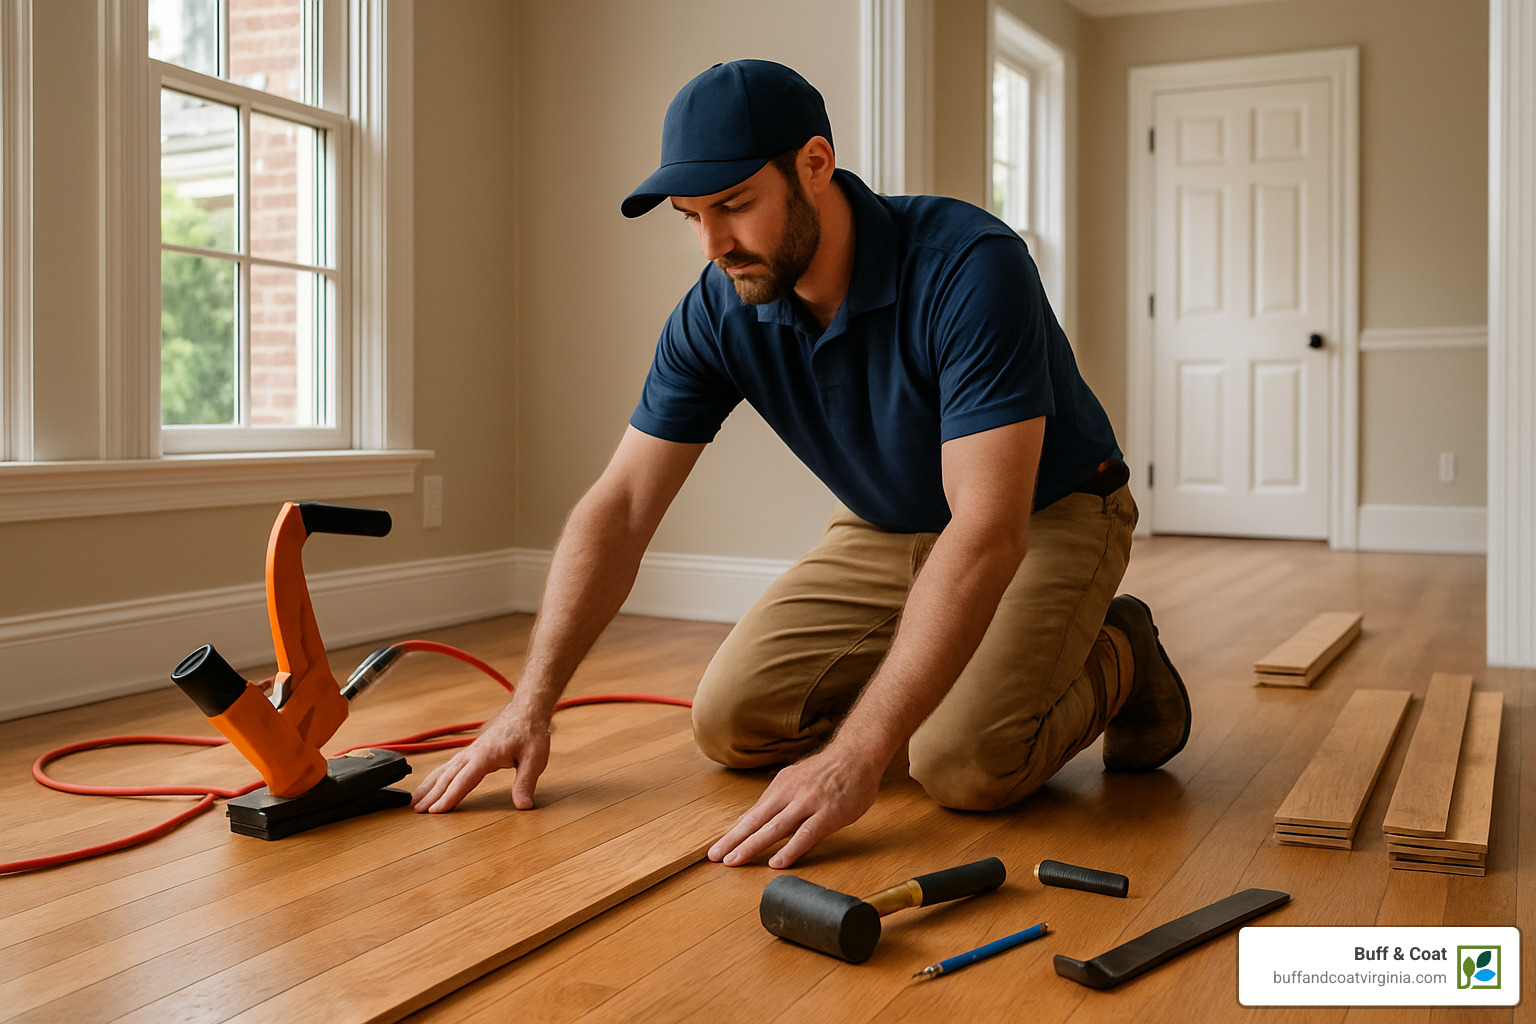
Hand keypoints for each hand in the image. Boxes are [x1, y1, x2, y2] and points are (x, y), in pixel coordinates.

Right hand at [410, 704, 550, 812]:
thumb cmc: (531, 732)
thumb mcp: (535, 759)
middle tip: (417, 812)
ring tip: (415, 800)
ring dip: (429, 785)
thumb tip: (523, 806)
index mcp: (485, 756)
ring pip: (445, 769)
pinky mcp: (473, 750)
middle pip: (448, 776)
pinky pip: (450, 764)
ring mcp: (471, 751)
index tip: (435, 812)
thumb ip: (525, 783)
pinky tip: (432, 782)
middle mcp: (473, 753)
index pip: (463, 781)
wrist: (527, 710)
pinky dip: (438, 775)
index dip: (448, 798)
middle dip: (431, 795)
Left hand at [707, 746, 882, 868]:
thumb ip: (778, 801)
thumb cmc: (829, 771)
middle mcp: (790, 794)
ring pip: (775, 828)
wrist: (858, 754)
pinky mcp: (829, 814)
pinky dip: (790, 850)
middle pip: (757, 821)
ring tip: (735, 861)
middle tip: (715, 857)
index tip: (716, 849)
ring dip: (752, 845)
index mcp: (781, 786)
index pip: (752, 815)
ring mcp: (809, 803)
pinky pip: (806, 834)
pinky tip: (777, 863)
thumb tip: (754, 820)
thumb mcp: (797, 780)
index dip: (733, 833)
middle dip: (733, 841)